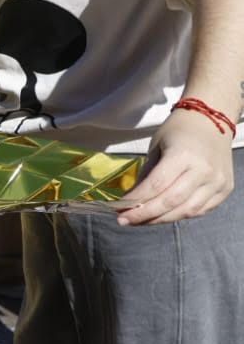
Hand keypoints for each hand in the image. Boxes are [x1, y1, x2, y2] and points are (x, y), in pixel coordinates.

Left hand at [117, 109, 235, 224]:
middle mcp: (204, 171)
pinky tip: (163, 215)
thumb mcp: (156, 148)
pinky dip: (180, 215)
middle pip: (171, 202)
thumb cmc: (179, 132)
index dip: (136, 202)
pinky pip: (200, 210)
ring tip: (141, 220)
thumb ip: (146, 175)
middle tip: (125, 221)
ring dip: (161, 219)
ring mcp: (217, 182)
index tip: (119, 211)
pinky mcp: (225, 189)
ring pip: (186, 211)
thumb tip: (130, 201)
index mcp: (183, 156)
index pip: (156, 186)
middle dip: (145, 215)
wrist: (211, 122)